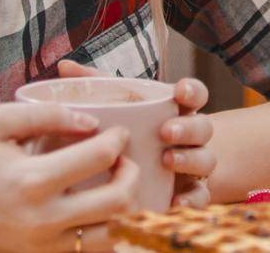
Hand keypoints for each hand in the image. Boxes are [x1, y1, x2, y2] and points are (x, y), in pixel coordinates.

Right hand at [0, 101, 138, 251]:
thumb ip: (47, 114)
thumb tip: (91, 121)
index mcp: (32, 180)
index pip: (100, 156)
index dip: (118, 139)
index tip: (118, 131)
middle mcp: (43, 218)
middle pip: (119, 202)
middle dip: (132, 175)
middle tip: (123, 159)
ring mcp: (44, 244)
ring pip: (112, 235)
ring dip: (124, 208)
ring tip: (114, 185)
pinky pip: (90, 250)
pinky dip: (104, 230)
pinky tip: (98, 208)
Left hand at [55, 60, 215, 206]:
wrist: (152, 171)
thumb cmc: (132, 130)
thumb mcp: (118, 105)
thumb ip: (96, 84)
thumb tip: (64, 67)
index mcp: (177, 109)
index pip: (195, 94)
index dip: (192, 91)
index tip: (179, 91)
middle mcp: (191, 135)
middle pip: (203, 127)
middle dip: (188, 128)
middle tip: (166, 131)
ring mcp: (193, 164)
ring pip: (205, 160)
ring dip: (189, 159)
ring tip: (167, 161)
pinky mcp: (191, 192)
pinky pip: (201, 196)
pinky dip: (191, 200)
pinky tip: (175, 203)